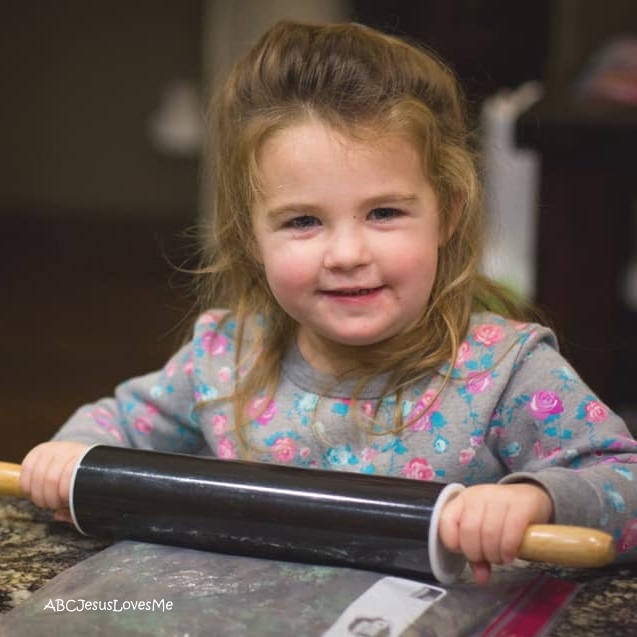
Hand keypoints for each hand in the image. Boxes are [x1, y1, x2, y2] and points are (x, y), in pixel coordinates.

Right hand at [20, 441, 89, 522]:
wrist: (81, 456)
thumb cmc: (85, 479)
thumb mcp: (87, 491)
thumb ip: (78, 506)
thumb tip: (57, 515)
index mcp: (84, 460)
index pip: (69, 477)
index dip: (62, 496)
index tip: (64, 503)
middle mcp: (68, 451)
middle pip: (51, 479)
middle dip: (48, 498)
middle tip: (53, 504)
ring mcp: (52, 448)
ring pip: (36, 475)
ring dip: (37, 493)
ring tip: (45, 498)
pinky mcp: (38, 450)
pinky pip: (26, 468)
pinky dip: (26, 484)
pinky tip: (33, 490)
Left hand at [438, 482, 553, 583]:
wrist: (530, 497)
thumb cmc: (502, 516)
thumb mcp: (484, 529)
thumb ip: (477, 554)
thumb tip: (480, 578)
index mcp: (463, 500)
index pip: (446, 521)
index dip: (453, 543)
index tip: (467, 552)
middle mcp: (478, 496)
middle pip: (469, 531)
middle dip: (477, 553)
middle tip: (488, 559)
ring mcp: (499, 498)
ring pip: (489, 533)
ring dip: (494, 554)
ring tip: (501, 558)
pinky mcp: (520, 505)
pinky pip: (510, 531)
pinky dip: (508, 548)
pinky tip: (510, 554)